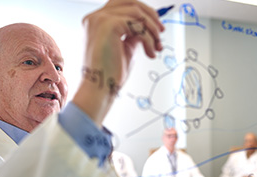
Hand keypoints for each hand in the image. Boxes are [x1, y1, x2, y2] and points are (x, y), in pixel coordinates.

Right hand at [73, 0, 163, 124]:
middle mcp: (95, 17)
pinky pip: (138, 25)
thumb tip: (148, 27)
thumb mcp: (125, 47)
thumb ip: (133, 33)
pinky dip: (148, 38)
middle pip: (129, 1)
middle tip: (161, 32)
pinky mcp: (109, 25)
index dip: (142, 13)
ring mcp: (100, 19)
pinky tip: (150, 52)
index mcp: (96, 21)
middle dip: (150, 15)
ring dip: (152, 29)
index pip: (122, 4)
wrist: (99, 88)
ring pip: (136, 11)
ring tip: (156, 47)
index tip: (156, 27)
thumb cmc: (109, 74)